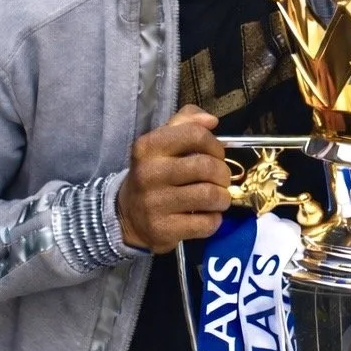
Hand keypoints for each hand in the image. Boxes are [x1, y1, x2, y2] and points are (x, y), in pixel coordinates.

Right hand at [116, 106, 231, 252]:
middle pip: (207, 166)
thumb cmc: (154, 173)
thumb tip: (211, 120)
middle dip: (223, 173)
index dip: (215, 145)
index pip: (195, 135)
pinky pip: (206, 223)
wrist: (126, 215)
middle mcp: (149, 173)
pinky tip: (207, 216)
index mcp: (148, 147)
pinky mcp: (163, 229)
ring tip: (218, 198)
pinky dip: (214, 220)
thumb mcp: (162, 142)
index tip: (216, 155)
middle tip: (221, 180)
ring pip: (210, 195)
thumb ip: (186, 122)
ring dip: (223, 198)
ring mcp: (154, 203)